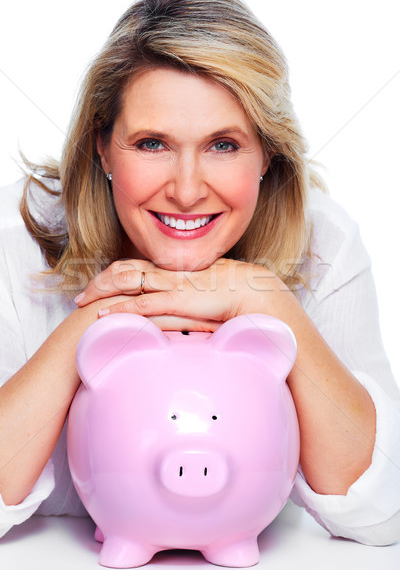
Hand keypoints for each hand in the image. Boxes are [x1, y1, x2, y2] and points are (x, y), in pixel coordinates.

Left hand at [74, 258, 293, 331]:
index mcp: (172, 270)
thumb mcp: (200, 295)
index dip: (112, 275)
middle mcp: (167, 273)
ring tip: (85, 305)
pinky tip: (105, 316)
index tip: (98, 286)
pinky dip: (121, 309)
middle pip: (123, 270)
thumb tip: (171, 311)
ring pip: (127, 282)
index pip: (134, 266)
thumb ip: (182, 300)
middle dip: (99, 282)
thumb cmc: (229, 294)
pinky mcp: (177, 299)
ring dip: (103, 294)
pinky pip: (143, 302)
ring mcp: (170, 284)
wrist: (250, 290)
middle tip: (82, 296)